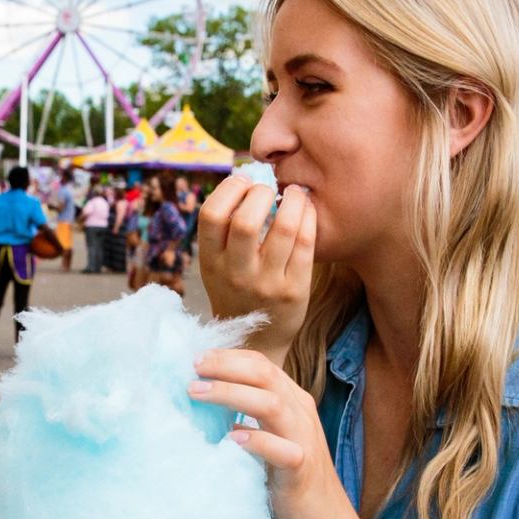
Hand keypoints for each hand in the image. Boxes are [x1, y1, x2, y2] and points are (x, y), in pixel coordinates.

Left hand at [190, 348, 351, 518]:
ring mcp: (304, 440)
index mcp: (292, 402)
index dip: (228, 357)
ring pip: (270, 403)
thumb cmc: (287, 480)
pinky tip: (232, 439)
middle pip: (264, 374)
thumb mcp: (270, 438)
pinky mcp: (301, 470)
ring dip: (230, 394)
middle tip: (192, 369)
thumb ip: (249, 416)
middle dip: (224, 366)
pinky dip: (256, 440)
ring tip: (197, 393)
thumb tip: (207, 398)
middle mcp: (300, 414)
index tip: (195, 359)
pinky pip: (282, 450)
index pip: (261, 364)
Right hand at [196, 176, 314, 364]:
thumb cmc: (238, 291)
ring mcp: (266, 284)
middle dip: (261, 192)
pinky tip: (307, 210)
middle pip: (246, 220)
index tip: (244, 182)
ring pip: (283, 227)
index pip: (212, 214)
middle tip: (270, 189)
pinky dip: (308, 217)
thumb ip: (226, 230)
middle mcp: (236, 273)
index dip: (229, 189)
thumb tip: (249, 176)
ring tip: (295, 193)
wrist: (256, 343)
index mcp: (211, 262)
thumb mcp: (218, 266)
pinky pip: (306, 243)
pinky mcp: (294, 291)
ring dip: (293, 200)